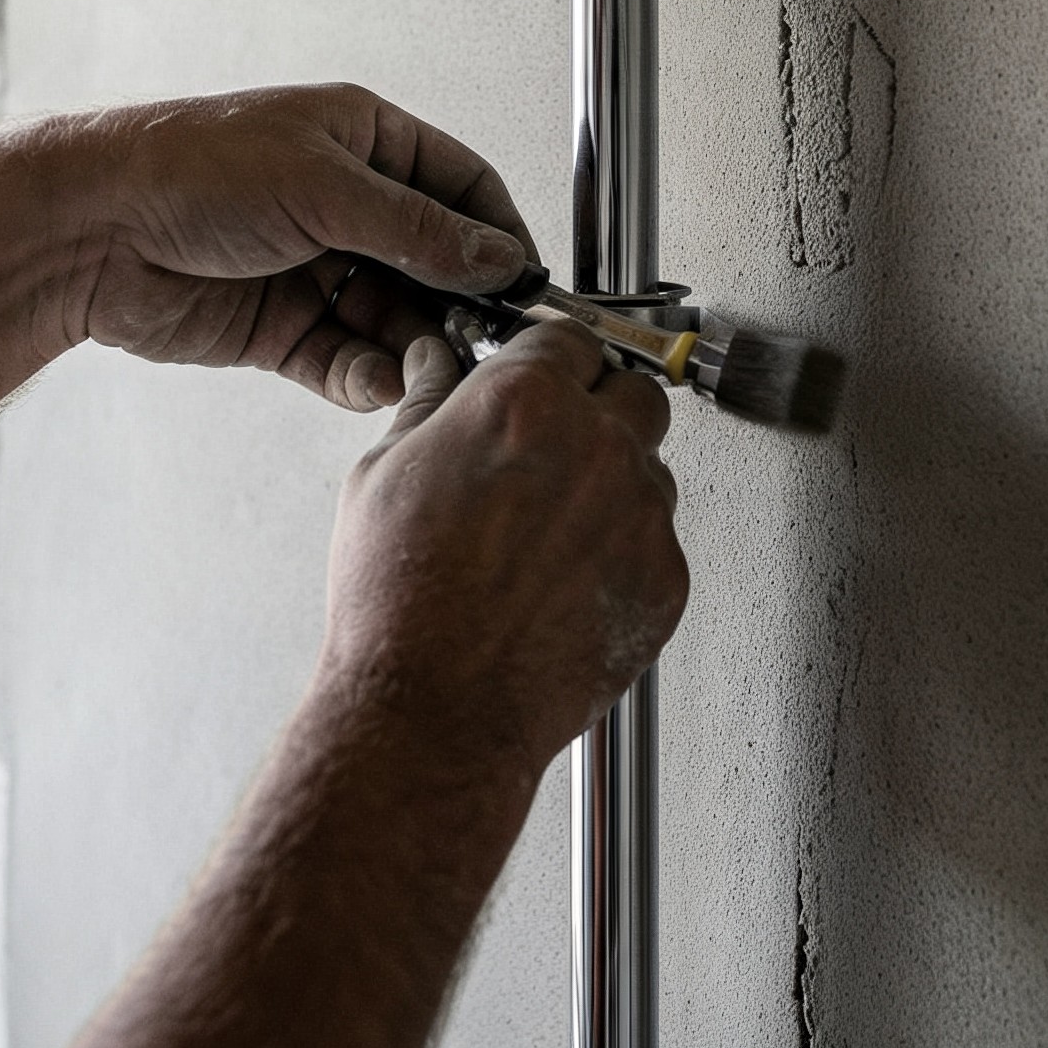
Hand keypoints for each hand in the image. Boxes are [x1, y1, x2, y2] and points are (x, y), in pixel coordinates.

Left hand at [53, 85, 536, 411]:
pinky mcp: (279, 328)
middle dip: (460, 302)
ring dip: (414, 346)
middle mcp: (345, 204)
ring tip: (430, 368)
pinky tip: (376, 382)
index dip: (498, 233)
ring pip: (393, 318)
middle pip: (434, 262)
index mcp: (362, 142)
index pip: (460, 187)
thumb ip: (418, 229)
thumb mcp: (324, 187)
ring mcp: (314, 268)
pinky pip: (343, 359)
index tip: (529, 283)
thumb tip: (498, 257)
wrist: (89, 230)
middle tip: (486, 340)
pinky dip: (363, 375)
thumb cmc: (190, 168)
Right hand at [316, 321, 689, 771]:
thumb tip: (434, 367)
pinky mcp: (664, 579)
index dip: (551, 356)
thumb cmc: (400, 602)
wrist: (435, 711)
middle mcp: (597, 446)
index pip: (571, 337)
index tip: (544, 372)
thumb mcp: (383, 473)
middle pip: (634, 390)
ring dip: (612, 482)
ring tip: (547, 532)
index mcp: (526, 402)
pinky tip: (564, 581)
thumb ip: (428, 403)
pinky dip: (622, 551)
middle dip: (600, 407)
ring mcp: (641, 514)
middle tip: (556, 443)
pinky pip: (656, 541)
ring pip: (649, 468)